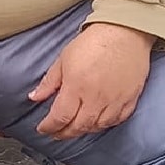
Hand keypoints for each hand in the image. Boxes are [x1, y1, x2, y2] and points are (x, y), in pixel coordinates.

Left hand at [29, 22, 153, 139]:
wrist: (125, 31)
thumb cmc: (94, 41)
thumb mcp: (64, 58)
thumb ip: (49, 81)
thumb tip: (34, 97)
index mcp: (77, 86)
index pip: (60, 117)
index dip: (49, 127)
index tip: (43, 128)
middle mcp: (96, 97)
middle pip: (78, 126)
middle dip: (64, 133)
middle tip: (56, 133)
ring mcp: (115, 100)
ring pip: (97, 127)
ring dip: (83, 130)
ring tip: (75, 127)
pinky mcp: (130, 99)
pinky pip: (117, 120)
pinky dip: (105, 124)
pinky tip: (98, 121)